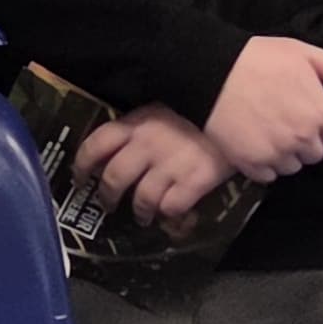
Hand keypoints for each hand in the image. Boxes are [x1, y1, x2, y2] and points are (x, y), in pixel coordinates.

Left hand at [74, 102, 238, 227]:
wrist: (243, 110)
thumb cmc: (204, 107)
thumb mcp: (167, 106)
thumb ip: (143, 124)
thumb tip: (122, 143)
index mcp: (138, 122)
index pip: (97, 144)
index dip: (82, 164)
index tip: (79, 177)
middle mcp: (147, 145)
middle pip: (114, 178)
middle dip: (107, 196)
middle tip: (107, 204)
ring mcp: (170, 165)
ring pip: (141, 199)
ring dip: (139, 212)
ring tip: (142, 216)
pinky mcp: (194, 182)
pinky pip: (171, 208)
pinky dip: (169, 217)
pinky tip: (171, 216)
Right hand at [204, 35, 322, 179]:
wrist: (212, 72)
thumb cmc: (260, 58)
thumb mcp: (304, 52)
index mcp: (320, 113)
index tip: (310, 118)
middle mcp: (302, 139)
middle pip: (315, 155)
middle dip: (306, 142)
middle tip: (286, 121)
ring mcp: (276, 154)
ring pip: (292, 167)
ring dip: (285, 154)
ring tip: (269, 133)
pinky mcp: (251, 164)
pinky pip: (269, 176)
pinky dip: (264, 164)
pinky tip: (254, 143)